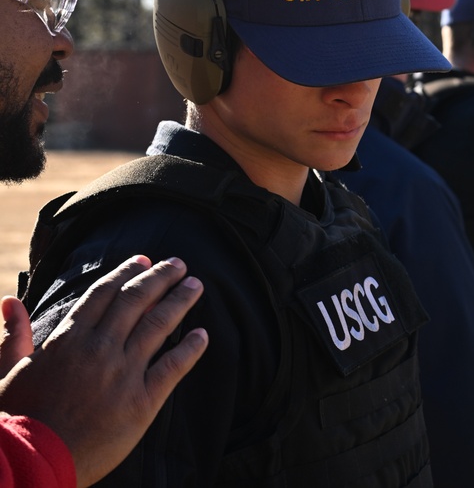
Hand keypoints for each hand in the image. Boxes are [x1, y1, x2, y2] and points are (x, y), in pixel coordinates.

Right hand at [0, 256, 207, 486]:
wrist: (32, 463)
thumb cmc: (17, 419)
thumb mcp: (7, 372)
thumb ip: (14, 336)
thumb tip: (10, 301)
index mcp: (68, 339)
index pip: (104, 294)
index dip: (126, 273)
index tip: (144, 261)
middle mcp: (100, 349)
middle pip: (137, 301)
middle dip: (160, 278)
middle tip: (179, 264)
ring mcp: (123, 374)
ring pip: (159, 326)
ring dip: (180, 301)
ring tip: (196, 286)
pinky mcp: (142, 401)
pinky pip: (173, 367)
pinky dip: (191, 349)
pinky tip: (203, 335)